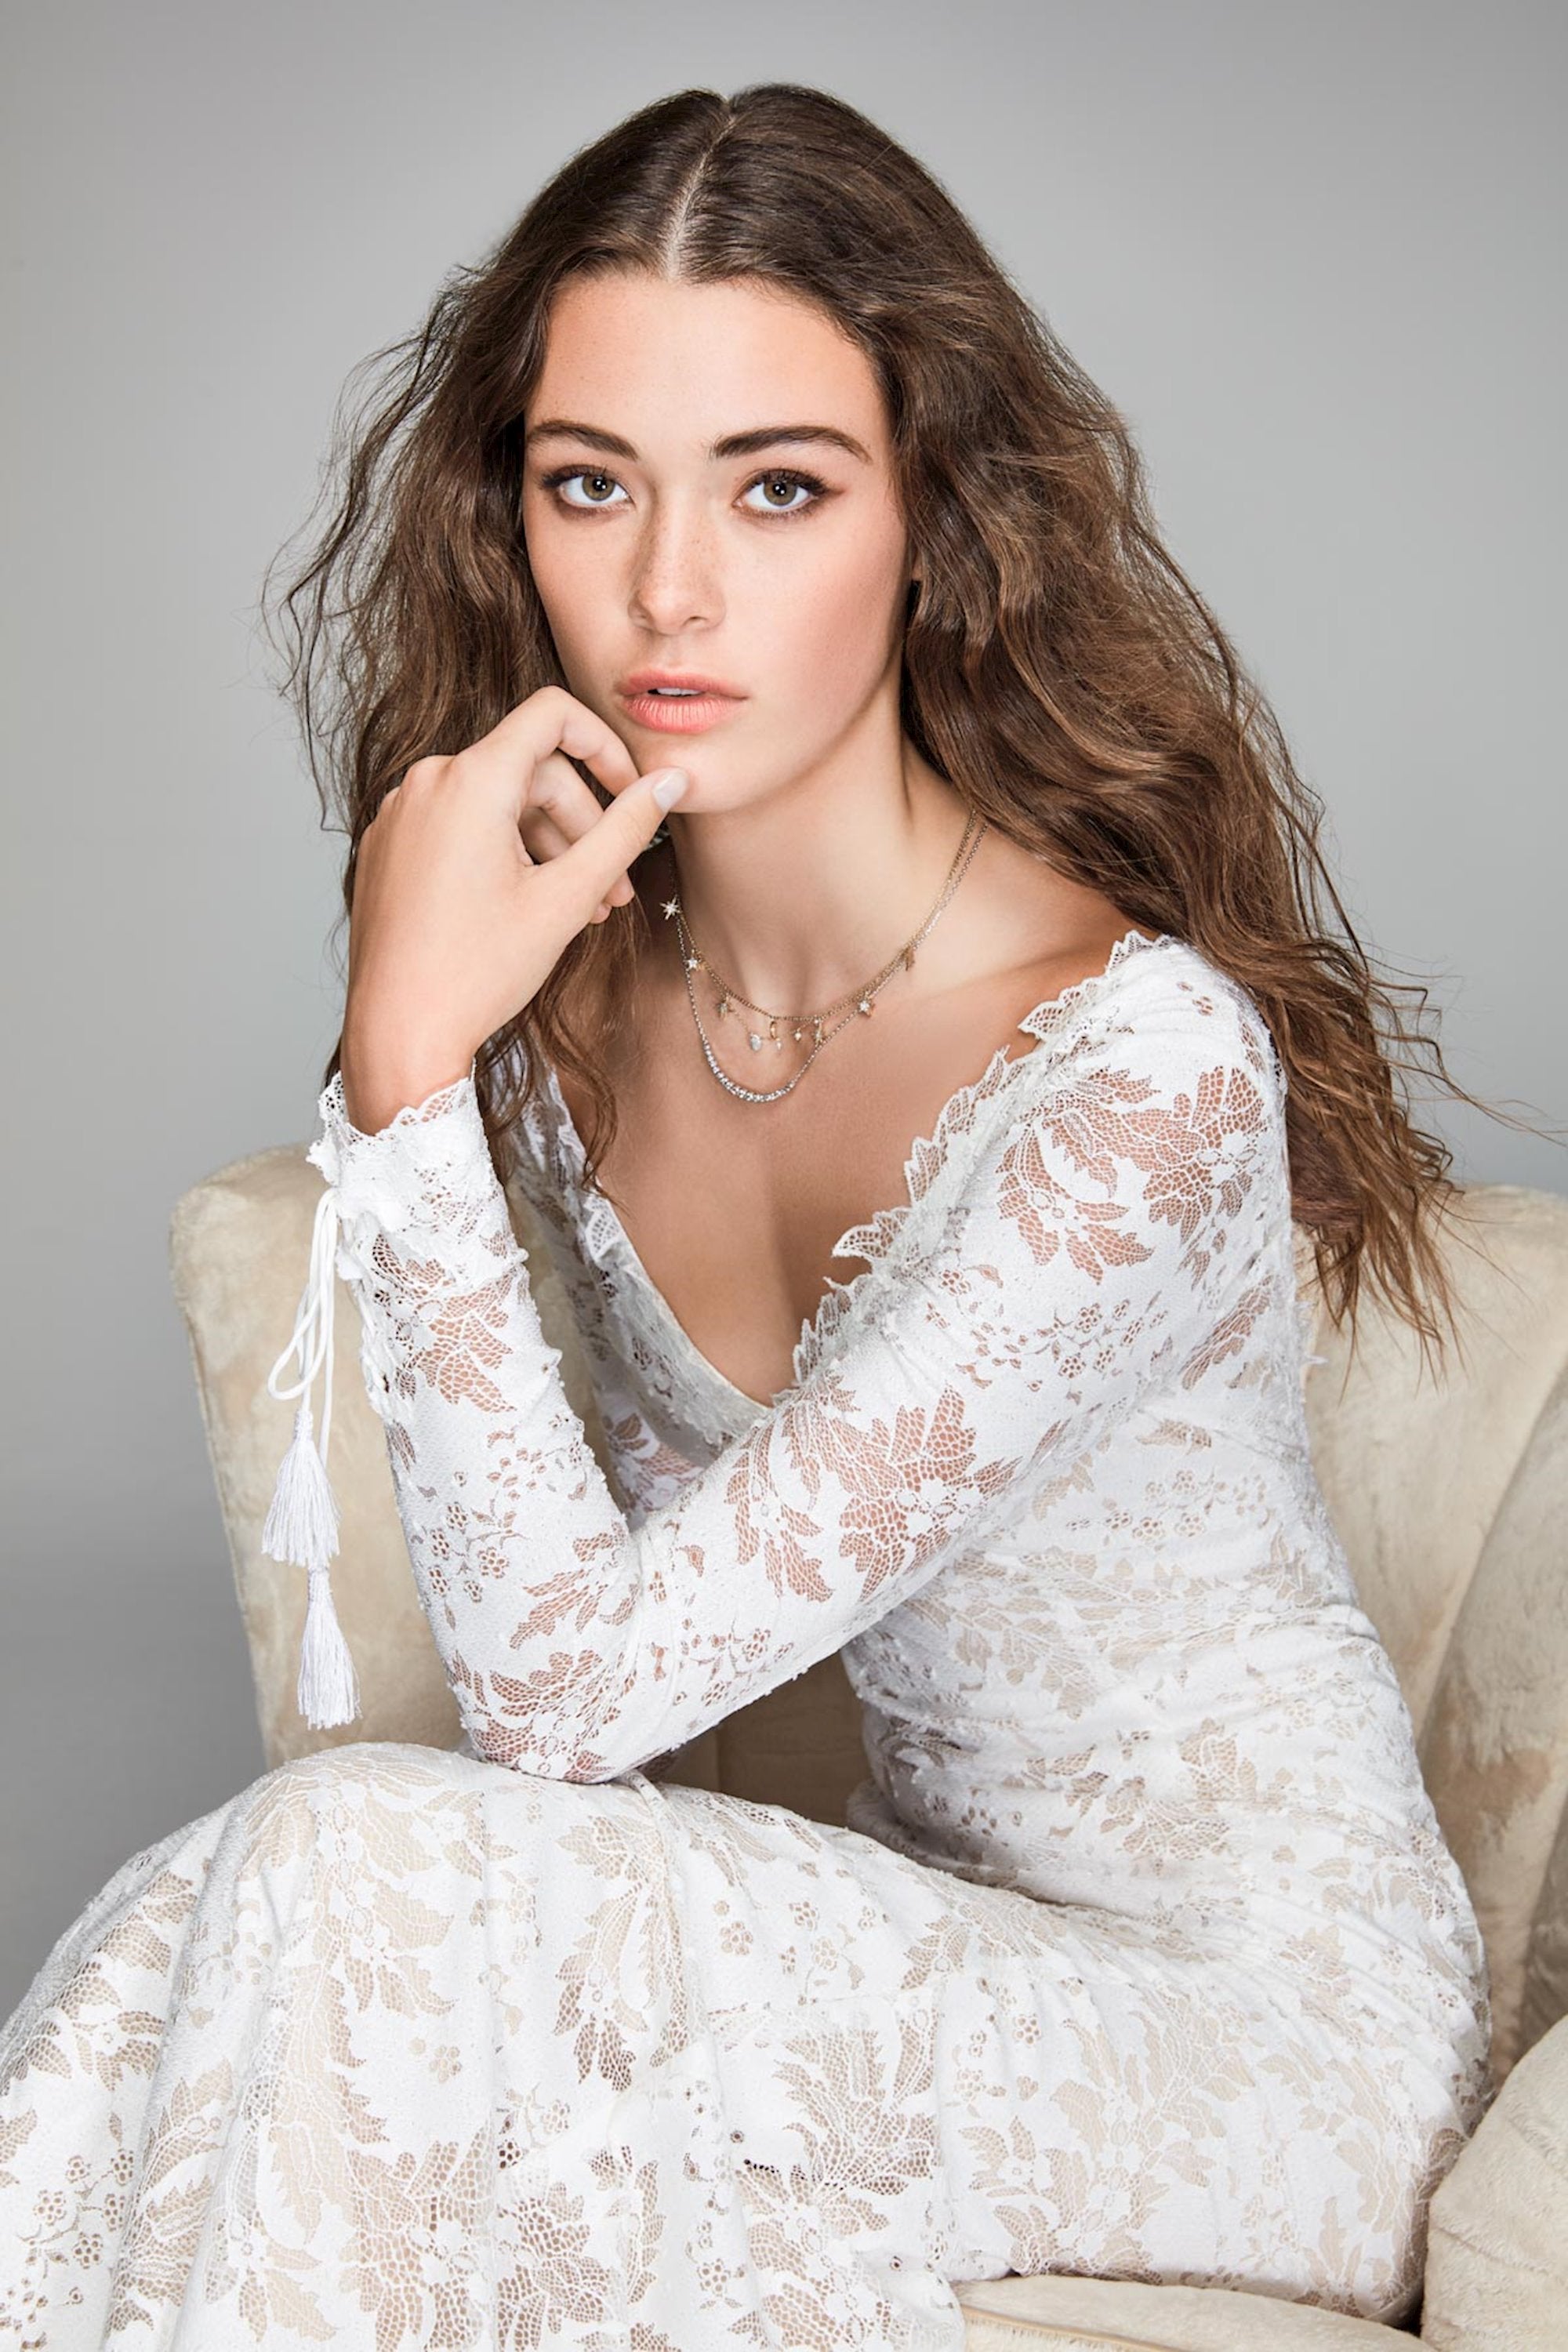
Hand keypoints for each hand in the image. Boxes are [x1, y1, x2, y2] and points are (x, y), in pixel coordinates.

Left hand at [339, 686, 687, 1130]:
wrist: (398, 1032)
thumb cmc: (477, 971)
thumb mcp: (566, 899)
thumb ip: (624, 831)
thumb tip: (669, 782)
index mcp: (470, 781)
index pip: (551, 715)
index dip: (604, 747)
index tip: (632, 793)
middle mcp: (426, 782)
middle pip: (529, 771)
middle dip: (581, 824)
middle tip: (614, 890)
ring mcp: (400, 814)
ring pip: (495, 804)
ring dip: (546, 846)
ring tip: (578, 910)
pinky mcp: (388, 846)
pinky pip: (457, 826)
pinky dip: (501, 854)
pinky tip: (524, 908)